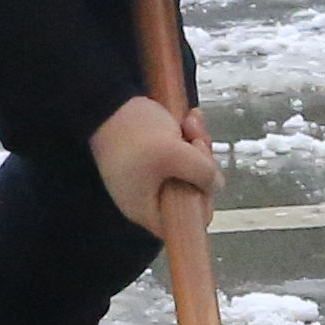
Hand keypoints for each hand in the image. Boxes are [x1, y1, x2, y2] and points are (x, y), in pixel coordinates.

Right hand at [93, 92, 220, 235]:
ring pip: (189, 169)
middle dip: (201, 164)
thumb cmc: (133, 134)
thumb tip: (217, 183)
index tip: (205, 177)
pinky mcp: (151, 158)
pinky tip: (188, 118)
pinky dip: (187, 136)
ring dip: (197, 144)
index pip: (186, 223)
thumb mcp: (175, 155)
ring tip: (190, 122)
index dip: (203, 202)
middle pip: (192, 192)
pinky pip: (179, 153)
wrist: (107, 101)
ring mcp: (149, 177)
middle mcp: (146, 197)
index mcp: (146, 209)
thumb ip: (203, 173)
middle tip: (197, 141)